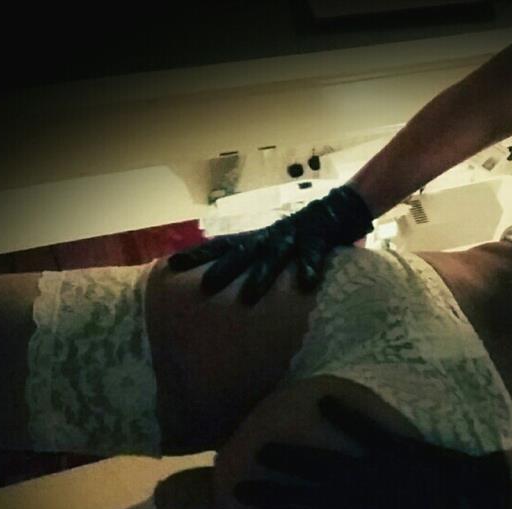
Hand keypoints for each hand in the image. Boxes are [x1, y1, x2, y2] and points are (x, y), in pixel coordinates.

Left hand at [168, 185, 373, 304]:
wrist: (339, 209)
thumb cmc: (304, 237)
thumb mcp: (277, 247)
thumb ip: (259, 264)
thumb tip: (237, 292)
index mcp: (258, 239)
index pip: (221, 246)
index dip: (197, 255)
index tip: (171, 265)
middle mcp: (270, 237)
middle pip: (240, 252)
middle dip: (222, 269)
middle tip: (204, 287)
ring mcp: (293, 237)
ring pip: (272, 257)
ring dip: (260, 276)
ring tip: (248, 296)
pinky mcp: (318, 239)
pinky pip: (313, 256)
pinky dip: (308, 269)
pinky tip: (306, 285)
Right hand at [233, 396, 511, 508]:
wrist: (491, 505)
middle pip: (310, 503)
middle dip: (273, 497)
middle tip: (237, 489)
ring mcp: (381, 477)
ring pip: (328, 468)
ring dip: (295, 459)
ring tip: (262, 453)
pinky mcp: (397, 450)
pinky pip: (366, 431)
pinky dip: (344, 416)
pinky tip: (321, 400)